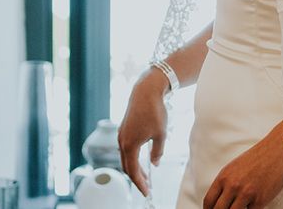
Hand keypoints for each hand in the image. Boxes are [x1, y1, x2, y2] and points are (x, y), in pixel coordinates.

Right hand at [117, 67, 169, 196]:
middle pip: (127, 166)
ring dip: (134, 167)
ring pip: (125, 157)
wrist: (146, 91)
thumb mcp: (161, 134)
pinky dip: (132, 157)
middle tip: (147, 186)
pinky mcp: (124, 128)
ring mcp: (121, 134)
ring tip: (146, 175)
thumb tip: (155, 164)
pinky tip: (141, 158)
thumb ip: (157, 152)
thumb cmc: (155, 111)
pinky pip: (126, 148)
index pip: (133, 171)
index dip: (140, 183)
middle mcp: (122, 141)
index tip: (147, 192)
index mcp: (130, 145)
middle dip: (137, 178)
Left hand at [202, 121, 282, 208]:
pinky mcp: (260, 200)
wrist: (277, 150)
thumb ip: (225, 184)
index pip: (208, 201)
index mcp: (224, 176)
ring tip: (241, 207)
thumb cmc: (256, 158)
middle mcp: (233, 185)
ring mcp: (246, 193)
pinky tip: (252, 205)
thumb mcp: (235, 167)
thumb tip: (218, 203)